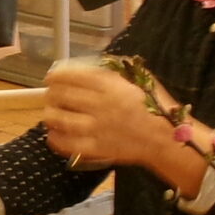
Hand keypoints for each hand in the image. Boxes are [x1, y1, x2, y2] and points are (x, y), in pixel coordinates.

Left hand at [43, 67, 172, 171]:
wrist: (164, 138)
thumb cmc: (154, 107)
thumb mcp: (141, 79)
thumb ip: (117, 72)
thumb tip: (92, 66)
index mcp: (111, 86)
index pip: (74, 76)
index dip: (57, 75)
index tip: (51, 77)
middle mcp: (101, 105)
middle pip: (62, 96)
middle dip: (51, 94)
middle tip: (50, 95)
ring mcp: (97, 128)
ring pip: (60, 119)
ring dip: (50, 114)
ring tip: (50, 113)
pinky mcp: (96, 148)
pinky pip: (66, 143)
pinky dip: (55, 138)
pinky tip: (53, 133)